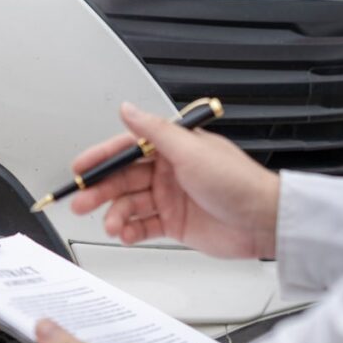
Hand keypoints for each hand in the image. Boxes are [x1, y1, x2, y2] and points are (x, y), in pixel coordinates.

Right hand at [71, 102, 280, 258]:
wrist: (262, 221)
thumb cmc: (237, 182)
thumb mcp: (191, 150)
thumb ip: (154, 131)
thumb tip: (128, 109)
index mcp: (171, 148)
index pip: (125, 150)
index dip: (100, 159)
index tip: (80, 168)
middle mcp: (167, 171)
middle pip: (122, 180)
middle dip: (100, 191)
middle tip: (82, 202)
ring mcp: (169, 198)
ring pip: (129, 205)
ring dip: (115, 215)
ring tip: (111, 225)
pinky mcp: (173, 223)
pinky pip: (142, 226)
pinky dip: (130, 230)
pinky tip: (125, 233)